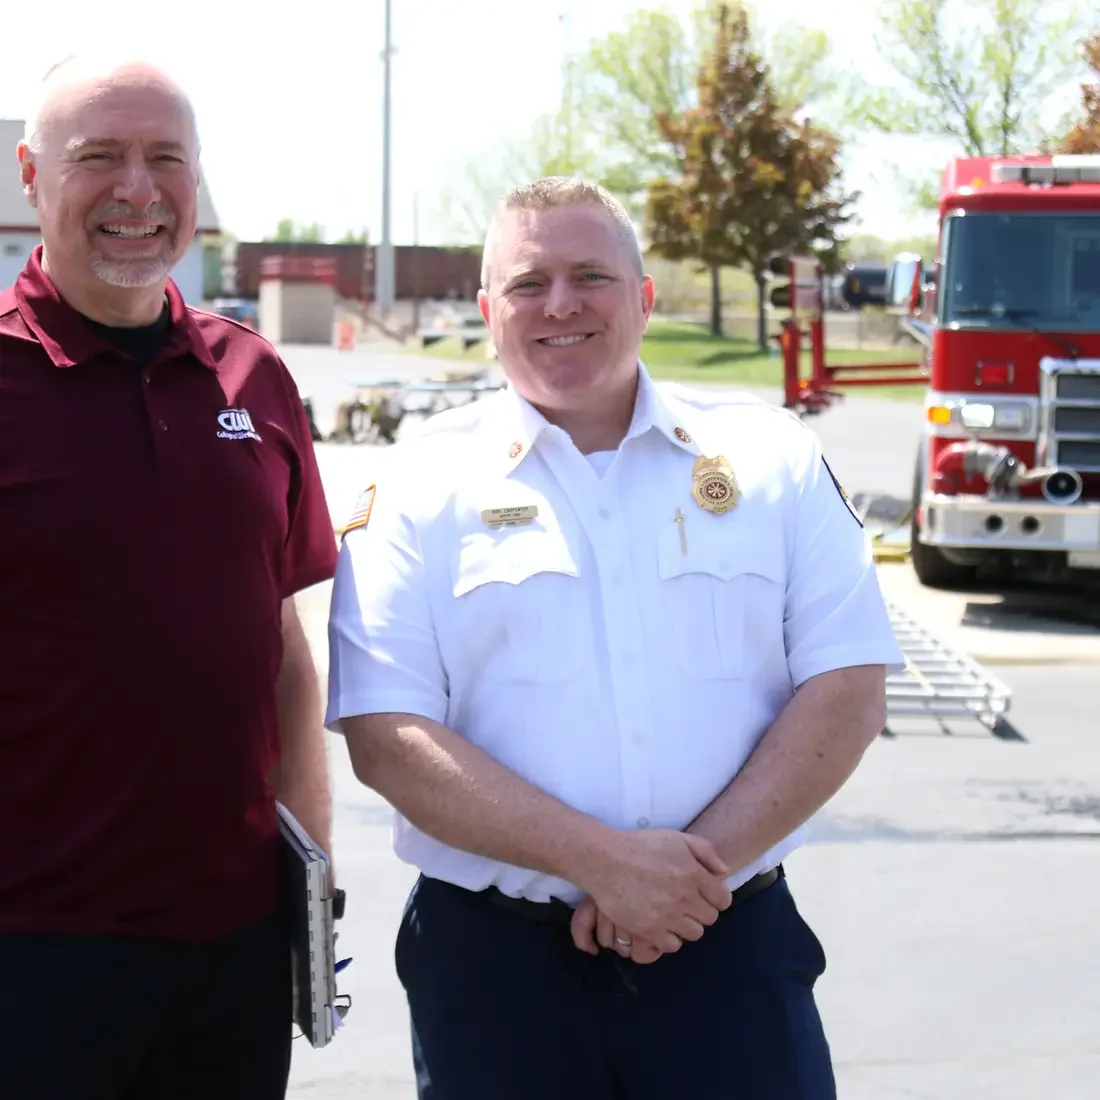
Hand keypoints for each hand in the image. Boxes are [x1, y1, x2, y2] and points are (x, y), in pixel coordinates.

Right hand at [571, 829, 732, 955]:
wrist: (605, 860)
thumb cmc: (641, 846)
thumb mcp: (676, 838)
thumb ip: (706, 852)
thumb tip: (724, 873)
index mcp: (693, 874)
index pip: (722, 900)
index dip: (716, 898)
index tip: (704, 895)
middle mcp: (684, 897)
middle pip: (709, 919)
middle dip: (700, 911)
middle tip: (686, 903)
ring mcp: (667, 916)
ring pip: (693, 934)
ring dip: (686, 925)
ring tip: (673, 914)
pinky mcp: (649, 930)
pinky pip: (672, 945)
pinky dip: (669, 937)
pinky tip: (661, 924)